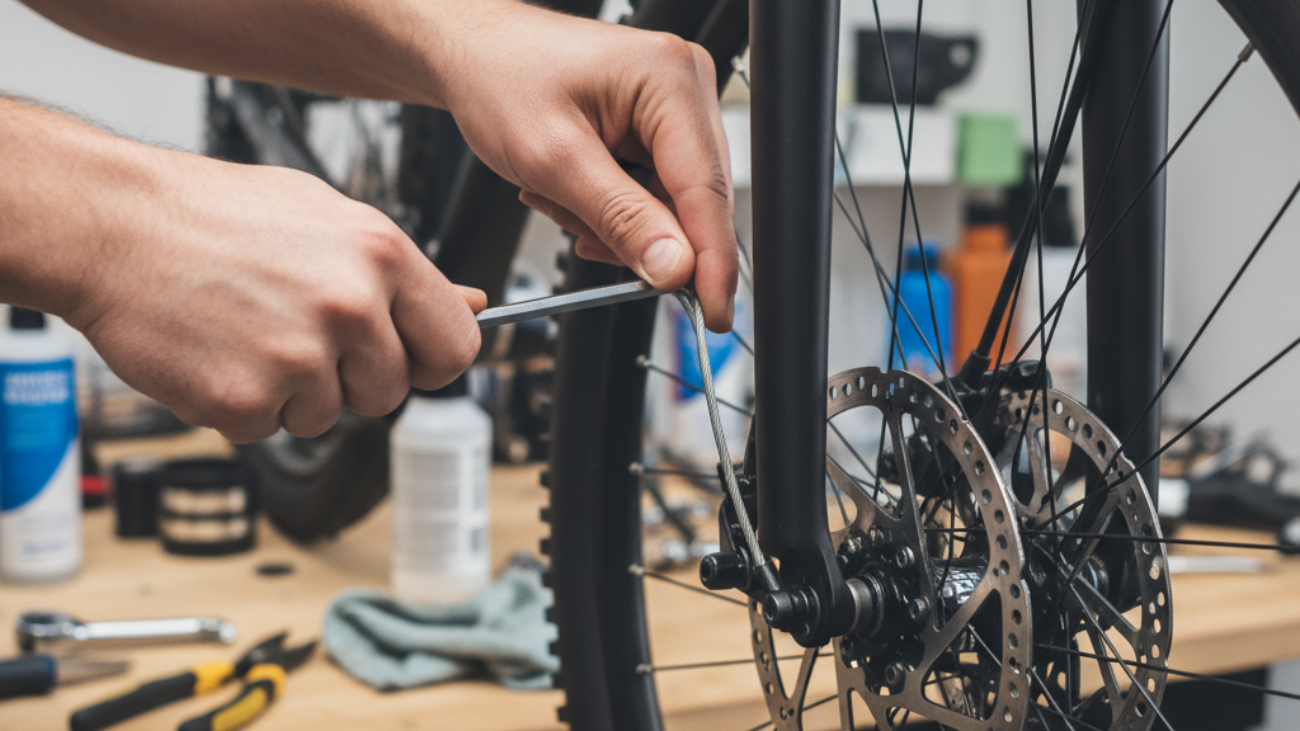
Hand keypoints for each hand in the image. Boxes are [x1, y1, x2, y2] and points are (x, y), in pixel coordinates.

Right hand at [66, 149, 484, 442]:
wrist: (111, 223)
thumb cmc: (215, 214)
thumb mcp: (329, 216)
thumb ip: (404, 273)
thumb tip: (472, 305)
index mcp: (381, 255)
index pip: (456, 346)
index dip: (431, 360)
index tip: (409, 358)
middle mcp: (349, 307)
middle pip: (391, 391)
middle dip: (351, 377)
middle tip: (297, 332)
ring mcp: (298, 357)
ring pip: (329, 416)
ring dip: (293, 391)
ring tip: (249, 330)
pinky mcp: (244, 400)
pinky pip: (268, 429)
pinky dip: (242, 405)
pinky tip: (218, 352)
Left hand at [436, 0, 738, 330]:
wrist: (472, 53)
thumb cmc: (500, 79)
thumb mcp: (554, 160)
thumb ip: (621, 219)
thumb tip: (674, 268)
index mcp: (669, 79)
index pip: (707, 190)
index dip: (712, 261)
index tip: (713, 314)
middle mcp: (685, 86)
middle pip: (694, 201)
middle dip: (639, 234)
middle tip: (582, 237)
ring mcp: (675, 105)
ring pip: (671, 204)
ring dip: (616, 222)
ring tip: (560, 197)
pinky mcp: (659, 124)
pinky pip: (654, 191)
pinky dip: (612, 208)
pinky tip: (573, 191)